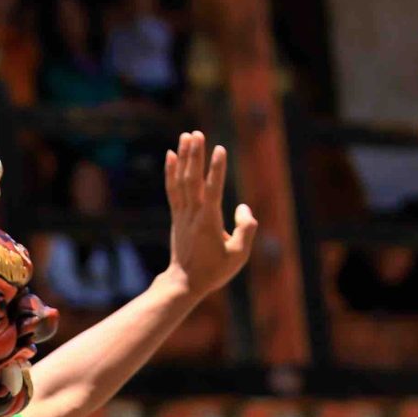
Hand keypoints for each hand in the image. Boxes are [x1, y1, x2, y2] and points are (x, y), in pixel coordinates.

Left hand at [159, 128, 255, 300]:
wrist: (184, 283)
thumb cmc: (214, 270)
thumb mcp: (238, 255)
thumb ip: (246, 229)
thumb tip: (244, 207)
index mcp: (209, 221)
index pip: (213, 189)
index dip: (217, 169)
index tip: (220, 148)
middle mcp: (193, 213)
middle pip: (192, 179)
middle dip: (195, 155)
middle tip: (197, 133)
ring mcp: (182, 214)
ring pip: (181, 180)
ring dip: (184, 157)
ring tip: (187, 135)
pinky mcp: (177, 216)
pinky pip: (172, 189)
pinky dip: (171, 171)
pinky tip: (171, 155)